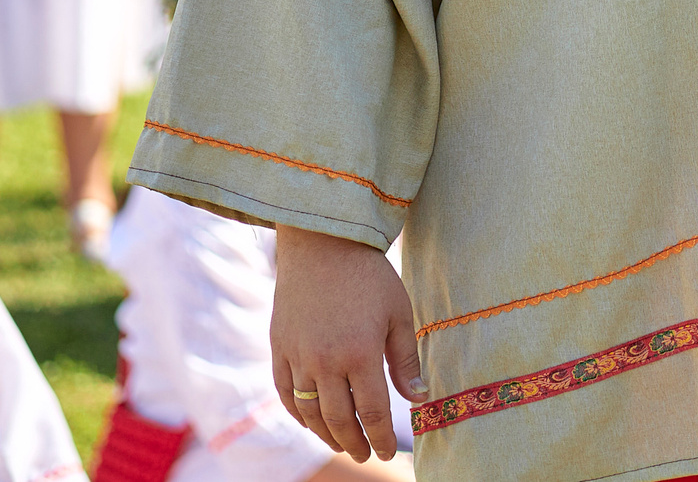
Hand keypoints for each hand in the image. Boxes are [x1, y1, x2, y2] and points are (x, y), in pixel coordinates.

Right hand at [273, 228, 428, 461]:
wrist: (322, 244)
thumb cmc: (369, 276)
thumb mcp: (399, 313)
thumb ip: (406, 360)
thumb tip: (419, 399)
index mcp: (360, 353)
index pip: (372, 412)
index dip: (381, 436)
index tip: (388, 451)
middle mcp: (325, 361)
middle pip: (339, 419)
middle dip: (355, 442)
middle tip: (365, 454)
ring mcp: (297, 357)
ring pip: (310, 412)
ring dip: (327, 435)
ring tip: (343, 443)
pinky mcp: (279, 348)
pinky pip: (285, 394)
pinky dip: (298, 414)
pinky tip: (311, 422)